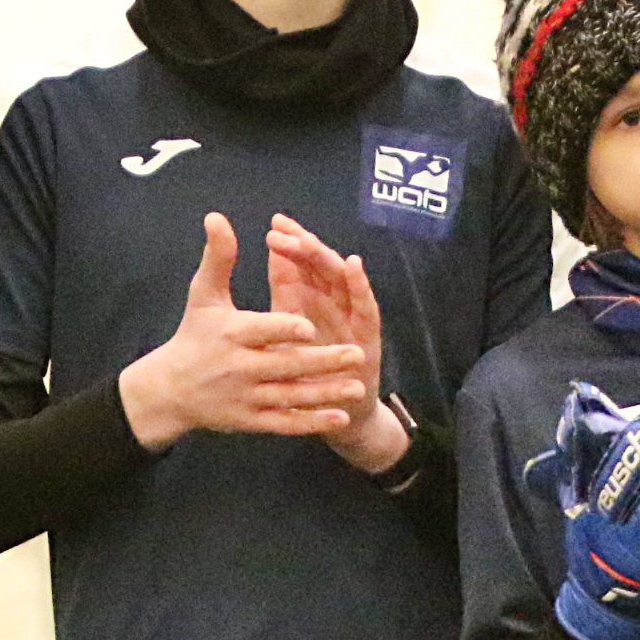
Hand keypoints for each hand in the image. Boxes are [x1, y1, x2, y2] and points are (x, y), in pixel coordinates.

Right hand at [120, 215, 371, 451]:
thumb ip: (218, 258)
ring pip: (291, 395)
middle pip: (284, 364)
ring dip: (325, 393)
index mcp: (229, 333)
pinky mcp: (251, 420)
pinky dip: (312, 422)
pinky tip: (340, 418)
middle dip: (322, 361)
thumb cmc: (194, 335)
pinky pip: (286, 423)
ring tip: (357, 386)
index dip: (284, 328)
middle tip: (358, 354)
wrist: (170, 390)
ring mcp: (245, 397)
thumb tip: (217, 216)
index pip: (261, 330)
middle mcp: (238, 367)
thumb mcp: (203, 296)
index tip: (309, 326)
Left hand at [269, 215, 408, 474]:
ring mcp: (353, 317)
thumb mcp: (289, 331)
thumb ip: (283, 292)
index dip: (291, 244)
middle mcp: (335, 303)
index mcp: (314, 300)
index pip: (303, 265)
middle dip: (305, 246)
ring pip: (343, 279)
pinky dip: (361, 284)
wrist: (335, 414)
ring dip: (327, 258)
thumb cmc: (308, 372)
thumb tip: (270, 255)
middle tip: (285, 230)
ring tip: (309, 239)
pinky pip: (366, 306)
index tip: (274, 225)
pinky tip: (353, 265)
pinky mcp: (368, 335)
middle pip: (322, 266)